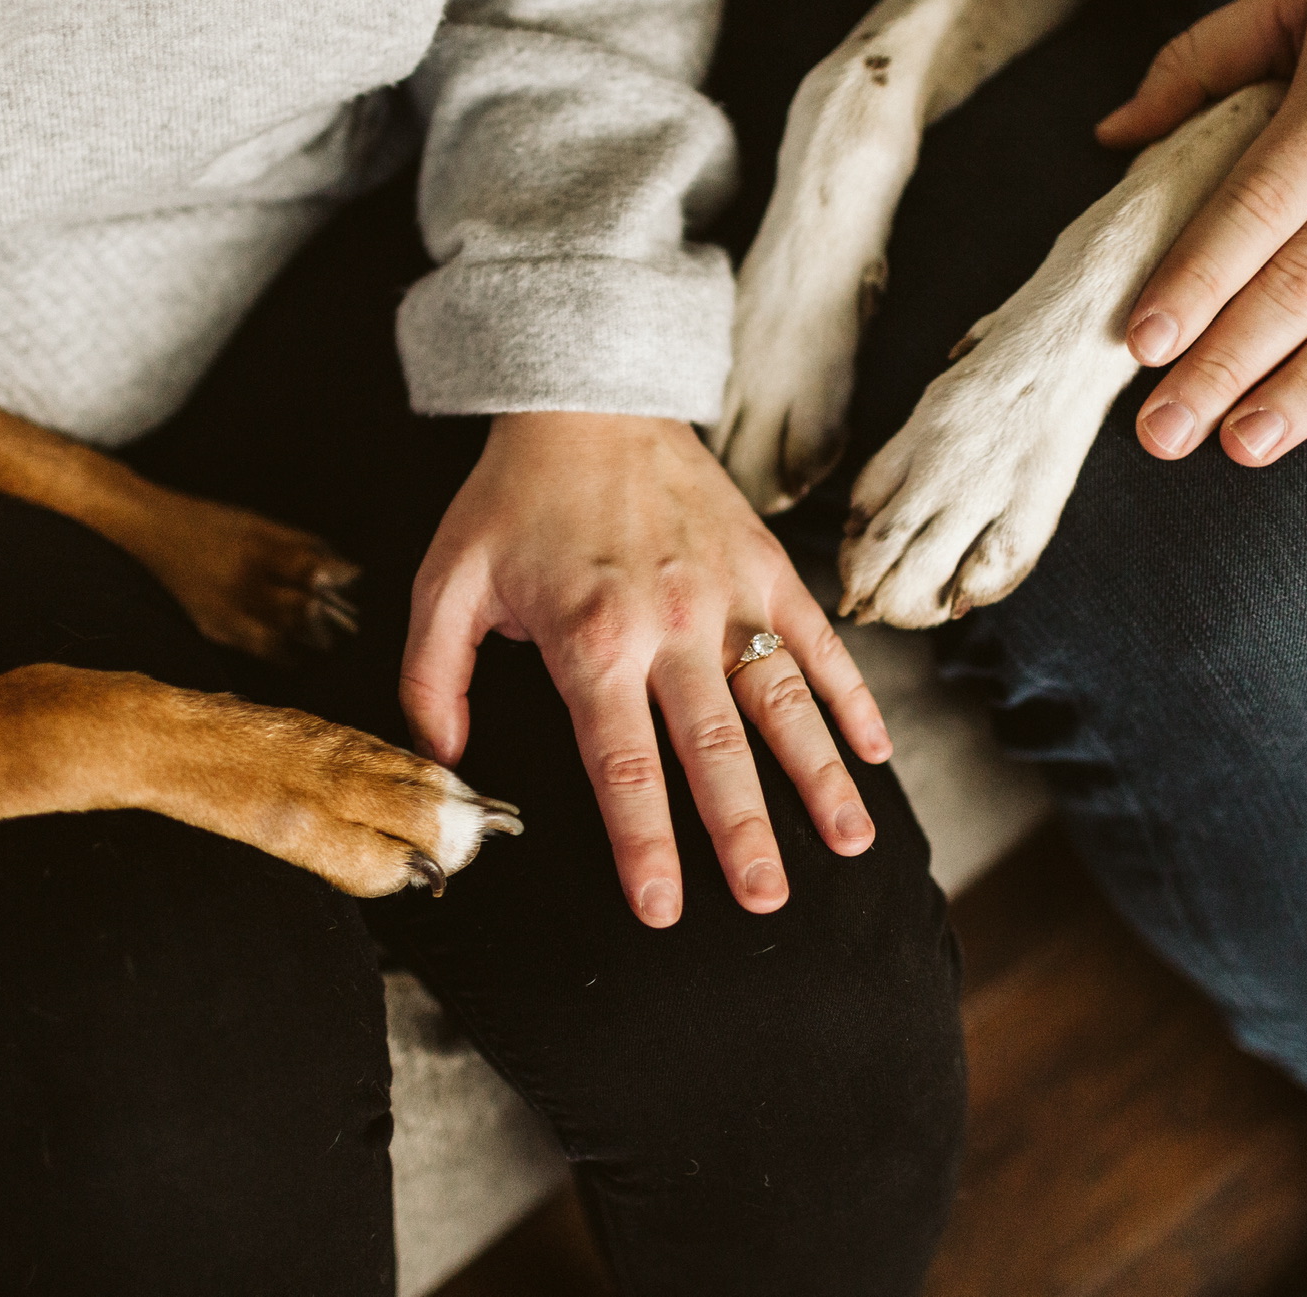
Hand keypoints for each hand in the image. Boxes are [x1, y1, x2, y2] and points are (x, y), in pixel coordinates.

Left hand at [403, 413, 891, 927]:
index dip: (645, 843)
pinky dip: (851, 697)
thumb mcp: (445, 583)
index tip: (663, 908)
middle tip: (766, 901)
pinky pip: (818, 639)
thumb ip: (431, 678)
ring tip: (849, 843)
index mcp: (591, 638)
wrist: (587, 397)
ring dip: (818, 777)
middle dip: (743, 831)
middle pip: (714, 747)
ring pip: (783, 701)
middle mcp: (670, 623)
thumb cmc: (512, 498)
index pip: (623, 763)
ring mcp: (728, 593)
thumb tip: (441, 760)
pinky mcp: (765, 564)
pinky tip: (875, 752)